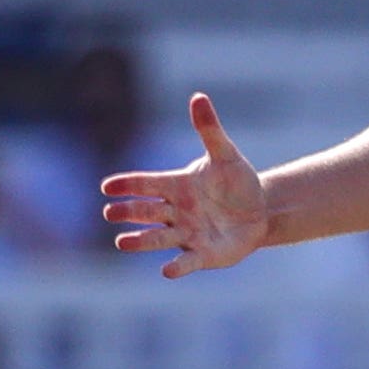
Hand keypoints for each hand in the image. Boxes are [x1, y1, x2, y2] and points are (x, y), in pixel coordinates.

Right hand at [102, 95, 270, 277]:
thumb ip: (209, 130)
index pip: (145, 184)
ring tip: (121, 242)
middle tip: (110, 212)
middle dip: (128, 212)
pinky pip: (187, 261)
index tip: (107, 187)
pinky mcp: (203, 254)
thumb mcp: (226, 155)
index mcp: (175, 186)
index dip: (127, 185)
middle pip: (145, 211)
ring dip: (140, 241)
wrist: (261, 210)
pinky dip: (177, 266)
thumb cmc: (237, 181)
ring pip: (157, 237)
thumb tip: (199, 96)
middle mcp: (175, 211)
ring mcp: (186, 233)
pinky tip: (166, 271)